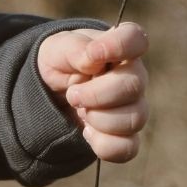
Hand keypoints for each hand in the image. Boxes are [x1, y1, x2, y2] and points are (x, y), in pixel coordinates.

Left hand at [37, 22, 148, 162]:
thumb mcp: (57, 48)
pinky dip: (103, 144)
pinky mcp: (125, 135)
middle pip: (133, 86)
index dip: (119, 46)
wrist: (52, 90)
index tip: (94, 55)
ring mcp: (133, 107)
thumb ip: (75, 48)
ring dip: (98, 118)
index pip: (135, 39)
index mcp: (118, 47)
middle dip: (96, 94)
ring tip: (79, 110)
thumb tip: (93, 58)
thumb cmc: (61, 62)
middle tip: (72, 94)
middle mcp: (133, 76)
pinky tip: (87, 132)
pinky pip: (127, 148)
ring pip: (134, 119)